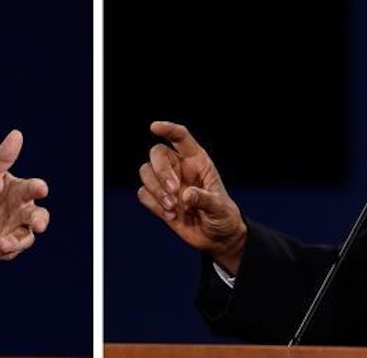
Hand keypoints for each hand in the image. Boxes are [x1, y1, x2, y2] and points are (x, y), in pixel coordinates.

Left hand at [0, 129, 49, 261]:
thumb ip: (2, 157)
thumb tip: (16, 134)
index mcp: (21, 192)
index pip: (33, 188)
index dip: (38, 188)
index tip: (42, 187)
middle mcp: (23, 212)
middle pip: (39, 218)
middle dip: (40, 222)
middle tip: (37, 226)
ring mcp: (15, 230)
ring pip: (24, 239)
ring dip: (14, 242)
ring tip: (0, 243)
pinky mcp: (5, 247)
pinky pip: (3, 251)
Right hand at [136, 121, 246, 273]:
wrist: (216, 238)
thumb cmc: (223, 216)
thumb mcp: (220, 208)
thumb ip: (205, 200)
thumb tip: (187, 195)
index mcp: (197, 162)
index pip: (180, 138)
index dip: (168, 129)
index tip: (154, 127)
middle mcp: (179, 168)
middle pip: (157, 154)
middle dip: (161, 171)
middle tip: (174, 190)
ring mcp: (167, 184)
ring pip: (146, 172)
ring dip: (156, 190)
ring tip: (173, 208)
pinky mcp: (158, 200)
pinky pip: (143, 194)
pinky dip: (154, 205)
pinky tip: (171, 216)